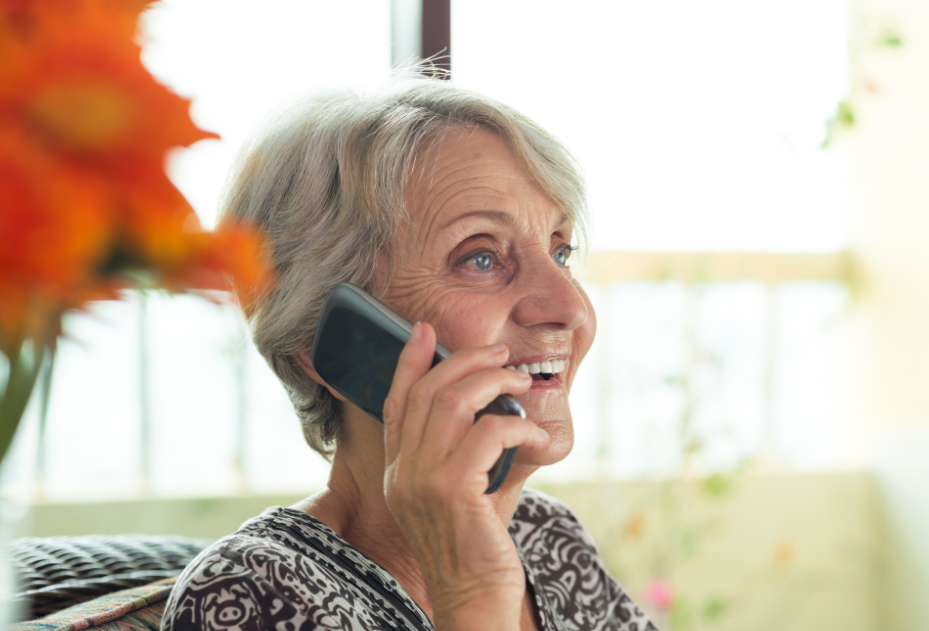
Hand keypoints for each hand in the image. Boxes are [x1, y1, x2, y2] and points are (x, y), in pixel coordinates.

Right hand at [382, 321, 545, 629]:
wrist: (474, 597)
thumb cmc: (475, 545)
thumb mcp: (461, 492)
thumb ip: (466, 452)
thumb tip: (498, 409)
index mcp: (396, 470)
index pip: (395, 402)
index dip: (408, 361)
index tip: (423, 331)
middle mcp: (401, 471)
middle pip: (427, 392)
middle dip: (466, 361)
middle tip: (501, 355)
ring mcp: (422, 480)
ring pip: (453, 402)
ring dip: (493, 383)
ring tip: (521, 383)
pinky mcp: (453, 491)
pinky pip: (487, 433)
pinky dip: (517, 424)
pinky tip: (533, 432)